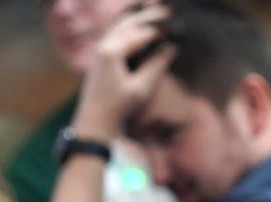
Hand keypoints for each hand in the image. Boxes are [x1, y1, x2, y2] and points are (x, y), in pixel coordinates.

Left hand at [72, 1, 175, 137]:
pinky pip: (113, 32)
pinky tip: (135, 25)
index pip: (140, 34)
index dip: (158, 29)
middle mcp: (103, 45)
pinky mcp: (99, 56)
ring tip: (153, 12)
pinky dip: (126, 26)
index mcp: (113, 51)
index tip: (175, 26)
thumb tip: (171, 48)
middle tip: (168, 12)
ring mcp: (99, 49)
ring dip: (136, 18)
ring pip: (119, 25)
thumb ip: (156, 66)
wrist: (95, 121)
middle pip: (128, 23)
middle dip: (148, 16)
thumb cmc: (119, 108)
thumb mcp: (141, 89)